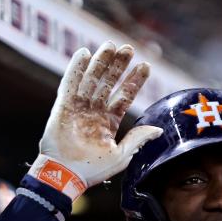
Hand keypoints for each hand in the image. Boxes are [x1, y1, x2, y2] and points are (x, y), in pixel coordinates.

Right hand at [29, 42, 162, 199]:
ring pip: (92, 80)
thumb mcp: (122, 155)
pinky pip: (70, 84)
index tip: (145, 66)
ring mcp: (79, 108)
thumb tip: (158, 129)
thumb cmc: (93, 169)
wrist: (66, 175)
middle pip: (108, 83)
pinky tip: (84, 53)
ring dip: (101, 62)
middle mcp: (95, 112)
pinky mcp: (63, 107)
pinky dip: (76, 69)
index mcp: (109, 122)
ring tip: (111, 46)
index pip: (124, 97)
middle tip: (128, 48)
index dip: (134, 81)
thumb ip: (138, 139)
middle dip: (118, 66)